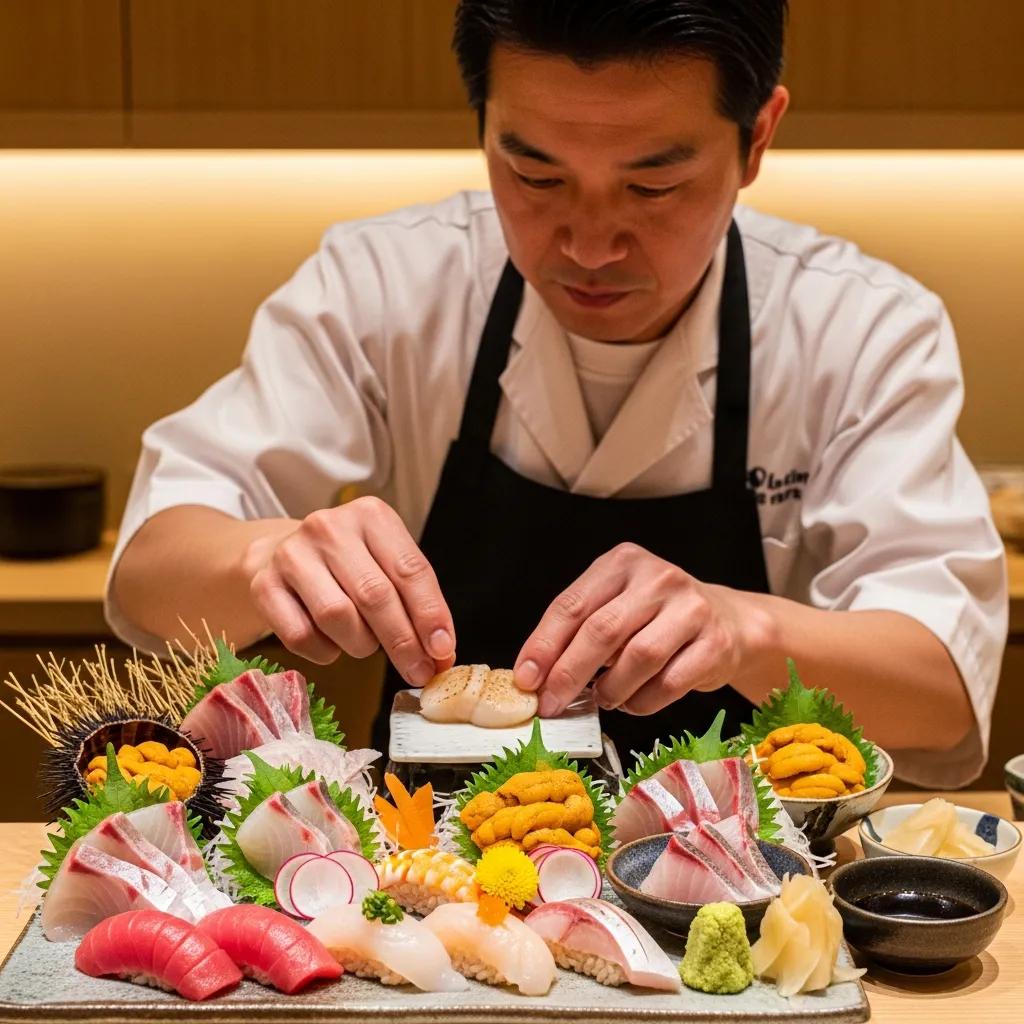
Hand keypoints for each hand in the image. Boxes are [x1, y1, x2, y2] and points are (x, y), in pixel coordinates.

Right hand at [244, 497, 455, 682]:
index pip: (410, 569)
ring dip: (361, 644)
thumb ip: (416, 602)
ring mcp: (291, 554)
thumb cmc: (348, 564)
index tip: (442, 650)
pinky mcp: (263, 585)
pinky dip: (325, 651)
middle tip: (418, 671)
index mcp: (371, 515)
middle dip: (403, 642)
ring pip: (338, 616)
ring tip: (366, 643)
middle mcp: (329, 528)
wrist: (280, 554)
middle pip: (375, 595)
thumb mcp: (387, 565)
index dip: (430, 615)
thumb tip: (440, 651)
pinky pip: (302, 636)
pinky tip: (332, 643)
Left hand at [514, 543, 761, 717]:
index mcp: (623, 562)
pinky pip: (669, 683)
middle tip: (551, 702)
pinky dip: (642, 701)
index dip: (544, 645)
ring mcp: (690, 609)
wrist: (729, 622)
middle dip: (568, 673)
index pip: (572, 605)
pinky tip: (633, 701)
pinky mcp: (715, 643)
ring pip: (637, 658)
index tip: (526, 677)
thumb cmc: (659, 617)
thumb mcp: (616, 607)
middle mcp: (658, 578)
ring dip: (610, 689)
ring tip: (602, 698)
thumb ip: (578, 632)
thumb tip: (536, 674)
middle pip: (602, 631)